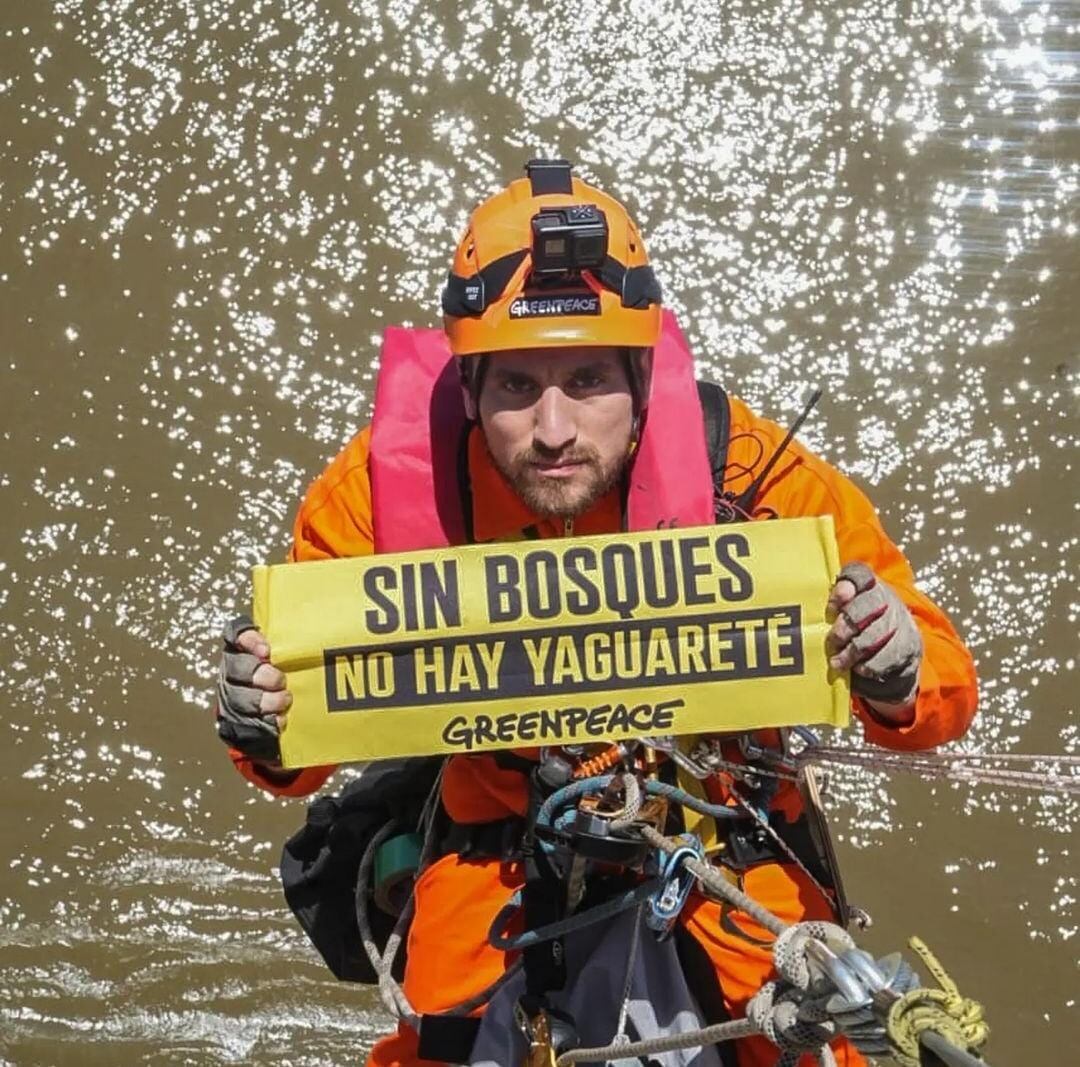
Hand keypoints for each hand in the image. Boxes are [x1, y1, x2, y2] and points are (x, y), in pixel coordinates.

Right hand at [215, 614, 291, 763]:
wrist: (282, 718)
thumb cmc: (294, 678)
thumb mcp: (297, 656)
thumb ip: (303, 642)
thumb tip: (338, 624)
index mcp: (244, 649)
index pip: (236, 633)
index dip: (249, 639)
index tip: (267, 651)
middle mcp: (233, 671)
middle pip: (237, 667)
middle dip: (261, 674)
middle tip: (281, 680)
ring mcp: (232, 697)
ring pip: (240, 697)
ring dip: (265, 700)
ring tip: (285, 700)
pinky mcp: (236, 722)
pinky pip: (246, 722)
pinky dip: (266, 721)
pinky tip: (281, 719)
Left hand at [827, 563, 921, 715]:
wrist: (890, 659)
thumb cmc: (855, 633)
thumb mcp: (841, 616)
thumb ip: (830, 610)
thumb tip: (806, 611)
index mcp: (867, 585)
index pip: (859, 574)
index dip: (845, 587)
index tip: (832, 605)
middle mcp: (886, 599)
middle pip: (868, 604)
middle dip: (847, 625)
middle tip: (833, 641)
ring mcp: (900, 621)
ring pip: (877, 632)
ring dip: (854, 649)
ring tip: (837, 662)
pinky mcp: (909, 646)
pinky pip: (889, 655)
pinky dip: (870, 664)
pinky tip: (858, 668)